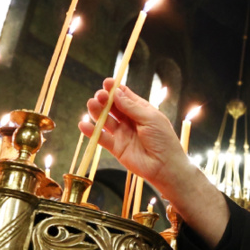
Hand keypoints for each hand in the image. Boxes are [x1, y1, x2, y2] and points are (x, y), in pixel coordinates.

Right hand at [83, 79, 227, 246]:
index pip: (125, 96)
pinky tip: (84, 125)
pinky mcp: (116, 148)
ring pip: (105, 120)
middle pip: (113, 107)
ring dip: (97, 112)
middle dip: (104, 99)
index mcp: (141, 111)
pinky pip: (102, 138)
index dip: (115, 89)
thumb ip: (131, 107)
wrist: (165, 166)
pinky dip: (92, 132)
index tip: (107, 82)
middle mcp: (130, 121)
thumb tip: (116, 92)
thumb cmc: (163, 140)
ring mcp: (122, 134)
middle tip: (99, 96)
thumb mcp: (150, 118)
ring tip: (91, 105)